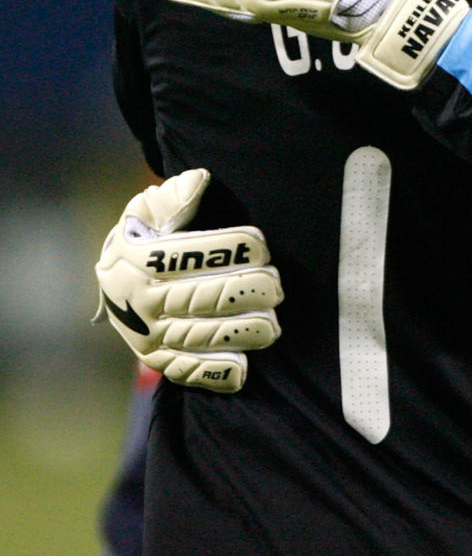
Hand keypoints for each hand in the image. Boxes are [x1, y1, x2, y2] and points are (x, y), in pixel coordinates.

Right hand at [94, 169, 282, 392]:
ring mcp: (148, 335)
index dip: (225, 250)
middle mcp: (140, 301)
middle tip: (276, 286)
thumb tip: (200, 181)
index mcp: (136, 260)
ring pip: (198, 337)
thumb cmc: (143, 238)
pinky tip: (242, 368)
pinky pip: (186, 371)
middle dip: (243, 292)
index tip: (260, 245)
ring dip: (239, 334)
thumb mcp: (146, 211)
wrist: (111, 285)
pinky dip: (213, 374)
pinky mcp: (156, 360)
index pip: (184, 256)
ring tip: (272, 326)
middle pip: (198, 299)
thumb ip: (173, 197)